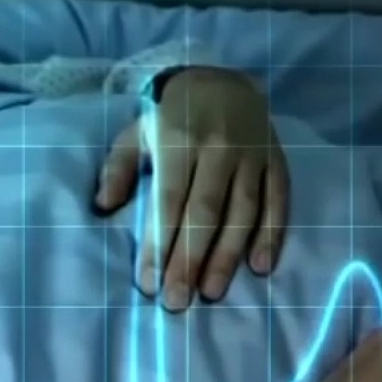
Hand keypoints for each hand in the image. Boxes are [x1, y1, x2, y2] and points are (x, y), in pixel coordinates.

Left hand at [94, 66, 288, 310]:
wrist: (223, 80)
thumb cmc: (171, 117)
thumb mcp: (137, 132)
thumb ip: (118, 168)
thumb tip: (102, 207)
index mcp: (180, 140)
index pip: (168, 200)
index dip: (159, 243)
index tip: (148, 282)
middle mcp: (220, 148)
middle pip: (205, 213)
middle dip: (190, 260)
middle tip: (176, 301)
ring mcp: (252, 155)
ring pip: (242, 212)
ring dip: (227, 256)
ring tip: (210, 292)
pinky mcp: (277, 161)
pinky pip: (278, 201)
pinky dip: (272, 235)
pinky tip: (259, 268)